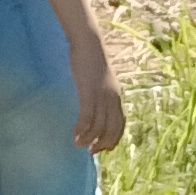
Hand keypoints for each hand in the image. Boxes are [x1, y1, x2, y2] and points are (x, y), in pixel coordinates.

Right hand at [69, 25, 125, 154]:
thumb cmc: (92, 60)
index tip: (104, 148)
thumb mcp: (101, 80)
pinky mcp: (89, 92)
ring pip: (99, 126)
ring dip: (89, 140)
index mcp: (117, 97)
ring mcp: (102, 96)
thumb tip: (96, 107)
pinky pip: (87, 118)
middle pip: (112, 129)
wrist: (89, 42)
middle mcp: (113, 99)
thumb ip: (102, 93)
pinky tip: (75, 135)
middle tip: (91, 152)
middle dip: (102, 144)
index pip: (120, 125)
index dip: (114, 139)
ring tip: (79, 145)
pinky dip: (82, 130)